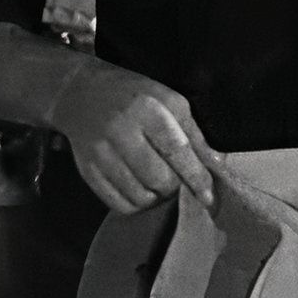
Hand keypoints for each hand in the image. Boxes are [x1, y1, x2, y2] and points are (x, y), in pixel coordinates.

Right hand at [48, 59, 223, 214]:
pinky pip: (119, 204)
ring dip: (157, 197)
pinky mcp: (87, 171)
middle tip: (178, 180)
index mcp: (148, 109)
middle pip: (159, 179)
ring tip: (160, 184)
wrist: (79, 93)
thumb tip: (217, 165)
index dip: (196, 177)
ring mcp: (101, 154)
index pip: (177, 151)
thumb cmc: (133, 95)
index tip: (209, 196)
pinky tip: (142, 190)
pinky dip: (137, 204)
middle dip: (176, 186)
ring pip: (140, 196)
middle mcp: (122, 132)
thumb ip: (193, 133)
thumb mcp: (169, 101)